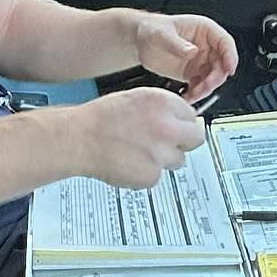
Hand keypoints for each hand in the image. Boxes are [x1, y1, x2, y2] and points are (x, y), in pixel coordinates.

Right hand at [72, 87, 206, 187]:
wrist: (79, 139)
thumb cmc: (100, 119)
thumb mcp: (136, 100)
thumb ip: (162, 110)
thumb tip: (180, 121)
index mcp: (162, 103)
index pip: (191, 115)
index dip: (181, 122)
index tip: (178, 127)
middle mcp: (166, 127)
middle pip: (196, 138)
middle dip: (185, 142)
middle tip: (171, 144)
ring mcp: (161, 153)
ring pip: (178, 160)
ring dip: (164, 159)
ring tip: (139, 153)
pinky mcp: (152, 175)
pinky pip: (158, 175)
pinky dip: (146, 173)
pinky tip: (130, 163)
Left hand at [134, 13, 238, 102]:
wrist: (140, 42)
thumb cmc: (152, 29)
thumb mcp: (162, 34)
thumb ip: (177, 44)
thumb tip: (192, 51)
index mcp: (204, 30)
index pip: (225, 43)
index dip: (230, 56)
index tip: (230, 69)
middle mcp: (205, 46)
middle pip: (222, 64)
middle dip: (215, 78)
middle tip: (204, 86)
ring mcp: (200, 61)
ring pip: (213, 78)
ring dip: (206, 88)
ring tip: (193, 94)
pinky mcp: (192, 73)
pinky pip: (201, 85)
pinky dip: (197, 93)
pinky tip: (187, 96)